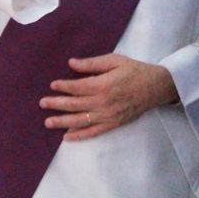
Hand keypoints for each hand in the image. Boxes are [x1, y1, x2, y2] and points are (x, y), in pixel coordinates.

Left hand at [39, 53, 177, 141]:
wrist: (156, 87)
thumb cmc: (135, 70)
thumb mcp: (115, 60)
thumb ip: (92, 63)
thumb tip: (71, 63)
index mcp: (103, 84)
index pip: (77, 87)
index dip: (63, 86)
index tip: (52, 85)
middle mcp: (103, 102)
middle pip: (75, 104)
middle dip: (57, 104)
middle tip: (42, 103)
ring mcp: (107, 116)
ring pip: (80, 120)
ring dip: (62, 121)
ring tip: (48, 122)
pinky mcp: (113, 124)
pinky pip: (93, 132)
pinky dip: (79, 135)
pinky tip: (67, 137)